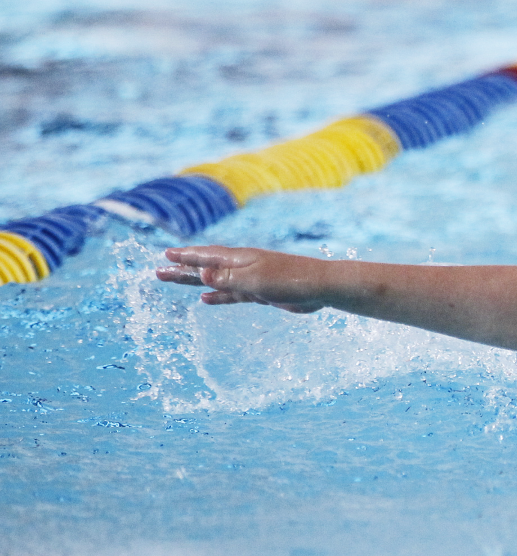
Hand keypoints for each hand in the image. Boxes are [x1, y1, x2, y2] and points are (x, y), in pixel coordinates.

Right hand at [156, 246, 328, 312]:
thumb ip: (228, 278)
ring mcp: (250, 278)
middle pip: (205, 267)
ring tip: (175, 280)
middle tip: (159, 272)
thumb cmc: (289, 280)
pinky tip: (205, 300)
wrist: (318, 287)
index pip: (206, 256)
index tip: (165, 255)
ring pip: (216, 280)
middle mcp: (241, 266)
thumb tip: (201, 273)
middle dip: (183, 269)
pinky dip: (217, 297)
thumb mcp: (255, 280)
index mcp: (239, 259)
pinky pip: (231, 294)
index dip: (186, 257)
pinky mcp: (259, 292)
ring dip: (195, 281)